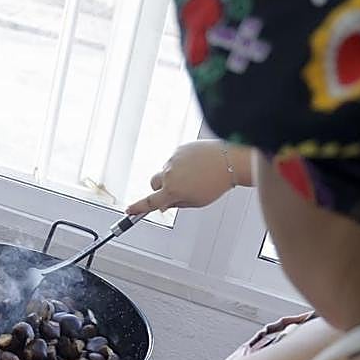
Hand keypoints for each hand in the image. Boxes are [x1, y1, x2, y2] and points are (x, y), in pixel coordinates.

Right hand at [126, 140, 252, 214]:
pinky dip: (183, 163)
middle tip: (175, 190)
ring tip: (196, 175)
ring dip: (175, 175)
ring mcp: (173, 160)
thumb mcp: (197, 202)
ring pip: (166, 171)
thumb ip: (178, 204)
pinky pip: (176, 159)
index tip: (129, 210)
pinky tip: (197, 165)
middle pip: (154, 183)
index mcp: (173, 191)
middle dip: (160, 188)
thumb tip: (165, 204)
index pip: (150, 202)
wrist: (230, 161)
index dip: (138, 208)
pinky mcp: (179, 149)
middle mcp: (169, 174)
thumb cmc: (216, 182)